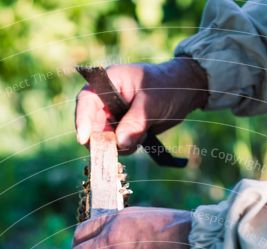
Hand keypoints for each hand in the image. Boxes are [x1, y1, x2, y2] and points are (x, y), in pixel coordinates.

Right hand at [75, 58, 207, 153]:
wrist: (184, 92)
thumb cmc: (168, 87)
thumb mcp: (152, 103)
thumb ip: (135, 122)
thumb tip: (119, 142)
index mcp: (109, 82)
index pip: (86, 100)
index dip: (82, 120)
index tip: (84, 138)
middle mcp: (106, 99)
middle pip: (91, 124)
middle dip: (103, 140)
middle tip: (119, 147)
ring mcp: (113, 115)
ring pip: (103, 139)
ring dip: (119, 145)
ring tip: (140, 135)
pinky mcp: (122, 128)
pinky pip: (116, 144)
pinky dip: (126, 147)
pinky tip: (142, 137)